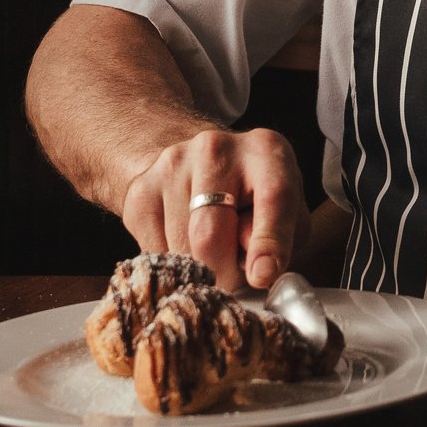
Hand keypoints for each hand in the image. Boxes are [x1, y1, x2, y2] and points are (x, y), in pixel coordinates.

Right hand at [120, 128, 302, 290]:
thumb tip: (258, 272)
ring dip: (198, 269)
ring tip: (211, 250)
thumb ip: (281, 240)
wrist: (199, 165)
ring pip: (179, 250)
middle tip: (232, 276)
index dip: (268, 242)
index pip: (272, 197)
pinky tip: (185, 243)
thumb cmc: (253, 195)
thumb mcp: (286, 211)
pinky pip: (153, 252)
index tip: (262, 275)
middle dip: (223, 272)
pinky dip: (173, 263)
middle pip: (209, 233)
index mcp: (266, 151)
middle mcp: (216, 150)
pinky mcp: (139, 191)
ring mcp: (172, 167)